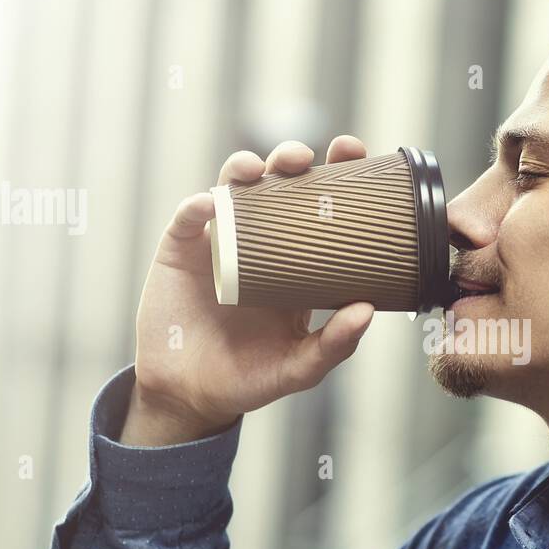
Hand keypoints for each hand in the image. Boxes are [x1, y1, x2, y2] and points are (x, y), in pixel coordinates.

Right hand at [119, 136, 374, 445]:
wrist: (190, 394)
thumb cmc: (252, 377)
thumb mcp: (300, 367)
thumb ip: (334, 344)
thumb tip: (366, 310)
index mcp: (298, 259)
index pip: (321, 205)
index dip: (338, 174)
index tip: (355, 153)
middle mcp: (260, 239)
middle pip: (278, 182)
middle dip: (292, 157)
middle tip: (307, 158)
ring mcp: (219, 239)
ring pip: (233, 186)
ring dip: (246, 167)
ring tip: (259, 170)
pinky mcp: (182, 249)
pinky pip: (188, 217)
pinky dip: (197, 205)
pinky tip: (208, 204)